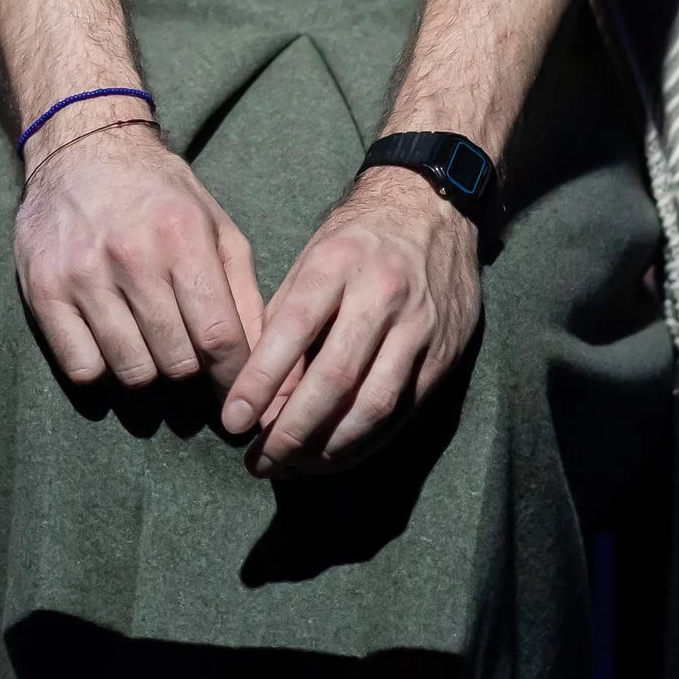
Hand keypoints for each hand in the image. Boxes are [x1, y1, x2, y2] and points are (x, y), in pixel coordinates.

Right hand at [14, 119, 262, 395]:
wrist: (81, 149)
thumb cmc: (160, 195)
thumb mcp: (217, 228)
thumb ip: (244, 295)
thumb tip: (266, 365)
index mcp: (183, 235)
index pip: (219, 336)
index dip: (235, 378)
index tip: (239, 395)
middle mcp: (132, 254)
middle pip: (177, 362)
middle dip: (191, 370)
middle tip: (188, 355)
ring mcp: (83, 273)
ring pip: (132, 371)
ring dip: (149, 372)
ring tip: (150, 345)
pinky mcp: (44, 289)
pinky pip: (83, 369)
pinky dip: (103, 369)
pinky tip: (110, 343)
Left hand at [219, 165, 480, 472]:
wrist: (433, 210)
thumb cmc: (356, 239)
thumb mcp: (311, 258)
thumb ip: (283, 320)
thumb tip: (261, 394)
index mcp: (338, 263)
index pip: (293, 331)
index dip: (260, 381)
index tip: (234, 420)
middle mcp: (382, 295)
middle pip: (336, 378)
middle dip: (292, 429)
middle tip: (260, 460)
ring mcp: (419, 327)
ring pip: (373, 403)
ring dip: (329, 447)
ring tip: (295, 467)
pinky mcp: (444, 355)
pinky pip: (403, 411)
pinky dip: (366, 441)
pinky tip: (335, 455)